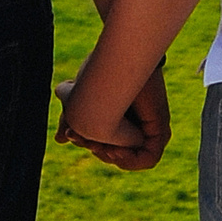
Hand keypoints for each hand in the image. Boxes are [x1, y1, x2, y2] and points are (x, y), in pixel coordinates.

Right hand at [58, 45, 167, 169]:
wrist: (122, 61)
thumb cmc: (100, 71)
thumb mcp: (80, 100)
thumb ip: (72, 121)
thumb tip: (60, 140)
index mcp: (119, 121)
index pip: (103, 146)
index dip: (87, 144)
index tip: (71, 134)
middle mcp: (136, 127)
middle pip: (114, 155)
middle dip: (96, 150)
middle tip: (80, 137)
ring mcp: (150, 131)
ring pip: (129, 159)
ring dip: (109, 155)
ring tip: (96, 143)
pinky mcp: (161, 133)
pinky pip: (149, 159)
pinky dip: (130, 159)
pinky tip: (114, 149)